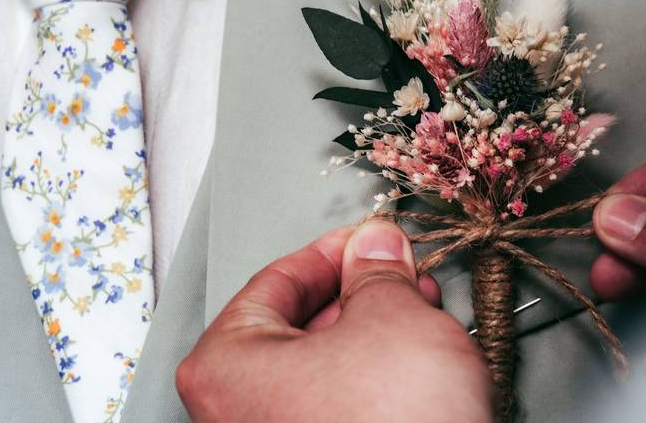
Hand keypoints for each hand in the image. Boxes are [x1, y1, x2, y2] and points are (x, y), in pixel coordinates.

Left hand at [176, 220, 492, 422]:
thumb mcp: (392, 314)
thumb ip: (378, 270)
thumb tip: (376, 248)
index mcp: (225, 366)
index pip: (276, 281)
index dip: (332, 252)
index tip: (365, 240)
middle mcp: (235, 413)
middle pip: (299, 326)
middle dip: (360, 294)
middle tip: (399, 274)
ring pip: (323, 367)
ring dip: (375, 333)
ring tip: (420, 316)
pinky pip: (337, 403)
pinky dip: (374, 376)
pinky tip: (416, 364)